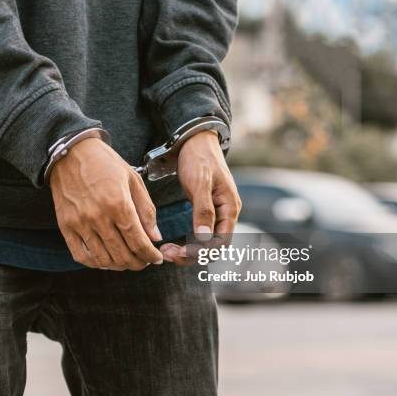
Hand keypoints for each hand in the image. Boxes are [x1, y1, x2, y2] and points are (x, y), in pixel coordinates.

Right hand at [51, 137, 163, 269]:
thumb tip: (155, 237)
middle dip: (138, 262)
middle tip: (144, 261)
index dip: (150, 255)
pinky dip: (95, 263)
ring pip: (103, 259)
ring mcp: (80, 223)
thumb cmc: (105, 163)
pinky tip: (105, 260)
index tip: (156, 258)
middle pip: (122, 254)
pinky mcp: (66, 226)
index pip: (138, 241)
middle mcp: (98, 216)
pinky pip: (81, 255)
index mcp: (119, 203)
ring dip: (119, 265)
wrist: (71, 152)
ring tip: (127, 261)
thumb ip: (146, 210)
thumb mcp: (133, 180)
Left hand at [160, 130, 241, 264]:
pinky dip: (187, 242)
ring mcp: (217, 213)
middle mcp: (226, 214)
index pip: (221, 242)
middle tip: (167, 254)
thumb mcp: (200, 182)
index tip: (179, 252)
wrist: (195, 141)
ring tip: (167, 251)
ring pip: (206, 243)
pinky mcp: (206, 211)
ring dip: (188, 250)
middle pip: (214, 247)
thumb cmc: (199, 158)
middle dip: (192, 254)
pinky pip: (200, 235)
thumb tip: (204, 237)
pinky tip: (171, 244)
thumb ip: (203, 210)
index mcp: (229, 208)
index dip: (201, 252)